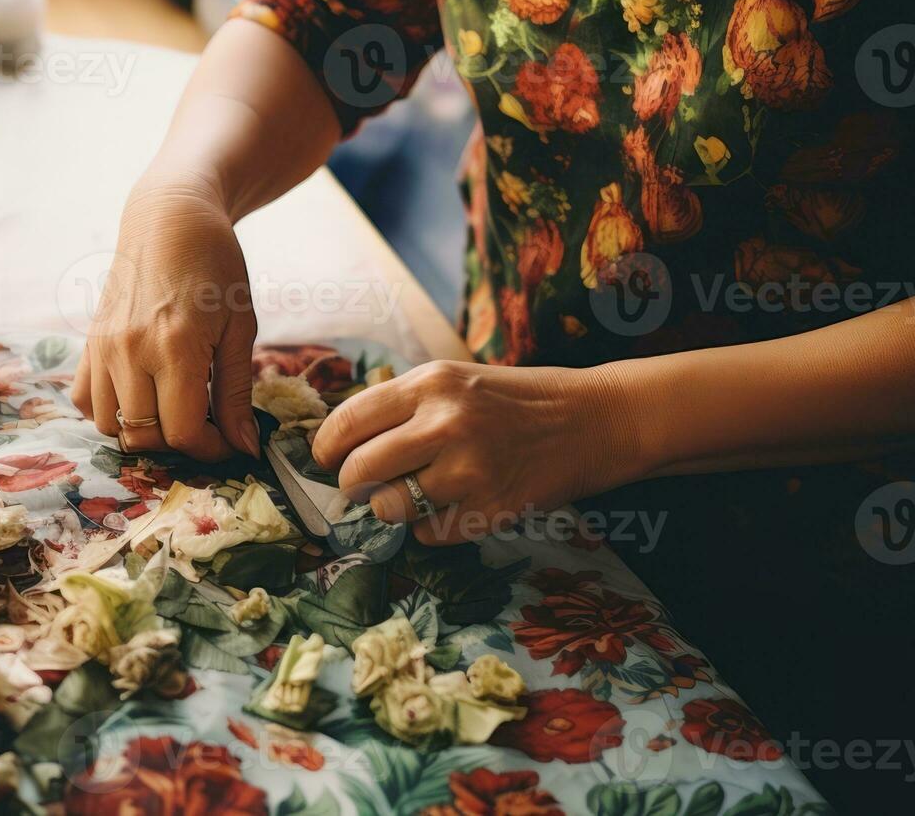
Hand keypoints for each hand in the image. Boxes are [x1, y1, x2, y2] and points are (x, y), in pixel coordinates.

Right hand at [72, 177, 258, 461]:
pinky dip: (110, 411)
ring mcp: (103, 347)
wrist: (170, 219)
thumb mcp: (240, 329)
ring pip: (111, 425)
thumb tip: (245, 448)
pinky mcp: (89, 341)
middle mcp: (130, 350)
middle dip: (180, 443)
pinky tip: (141, 395)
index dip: (211, 449)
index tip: (231, 442)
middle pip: (145, 435)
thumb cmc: (216, 268)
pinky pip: (85, 400)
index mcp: (175, 347)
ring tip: (175, 409)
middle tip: (207, 426)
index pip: (183, 432)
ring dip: (143, 430)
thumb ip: (237, 392)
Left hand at [311, 360, 640, 544]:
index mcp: (431, 384)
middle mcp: (446, 424)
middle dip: (352, 485)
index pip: (348, 420)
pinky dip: (431, 527)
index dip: (326, 447)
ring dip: (392, 508)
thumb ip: (400, 405)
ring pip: (390, 508)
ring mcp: (469, 470)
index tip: (326, 458)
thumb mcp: (455, 380)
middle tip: (363, 486)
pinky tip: (453, 505)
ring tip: (413, 493)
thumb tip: (339, 441)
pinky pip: (429, 534)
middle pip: (358, 471)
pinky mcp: (489, 510)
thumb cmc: (513, 400)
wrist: (589, 421)